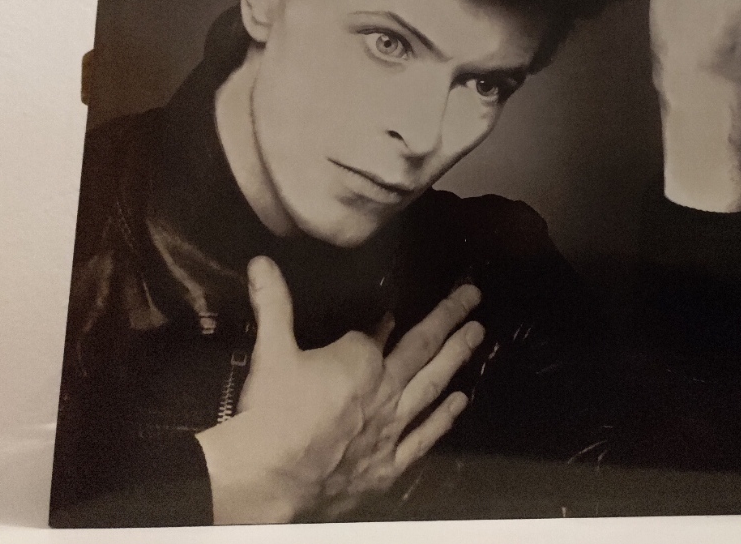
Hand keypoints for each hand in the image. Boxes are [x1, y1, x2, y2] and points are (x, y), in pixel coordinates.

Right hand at [195, 256, 482, 523]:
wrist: (270, 478)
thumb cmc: (272, 412)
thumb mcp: (271, 351)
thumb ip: (273, 304)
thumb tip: (261, 262)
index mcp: (360, 359)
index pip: (376, 334)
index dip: (382, 324)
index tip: (391, 314)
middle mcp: (385, 388)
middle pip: (422, 347)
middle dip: (448, 319)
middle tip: (473, 297)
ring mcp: (392, 427)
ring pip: (432, 386)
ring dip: (456, 357)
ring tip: (478, 334)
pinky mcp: (390, 464)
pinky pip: (424, 438)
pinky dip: (443, 419)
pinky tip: (460, 401)